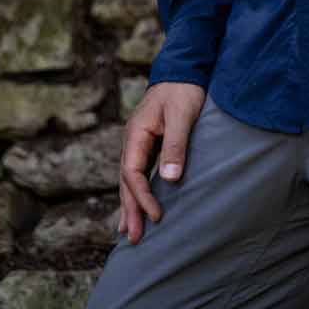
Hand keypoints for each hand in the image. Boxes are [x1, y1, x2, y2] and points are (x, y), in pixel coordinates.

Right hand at [116, 81, 205, 243]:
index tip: (157, 216)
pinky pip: (137, 174)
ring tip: (128, 232)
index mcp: (136, 133)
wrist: (183, 70)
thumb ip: (176, 145)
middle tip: (133, 239)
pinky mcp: (148, 145)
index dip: (142, 197)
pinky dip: (135, 193)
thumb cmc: (182, 90)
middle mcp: (132, 141)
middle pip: (125, 181)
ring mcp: (138, 143)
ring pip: (128, 180)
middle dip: (129, 210)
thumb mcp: (182, 115)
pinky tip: (137, 207)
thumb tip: (170, 178)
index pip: (132, 173)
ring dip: (129, 206)